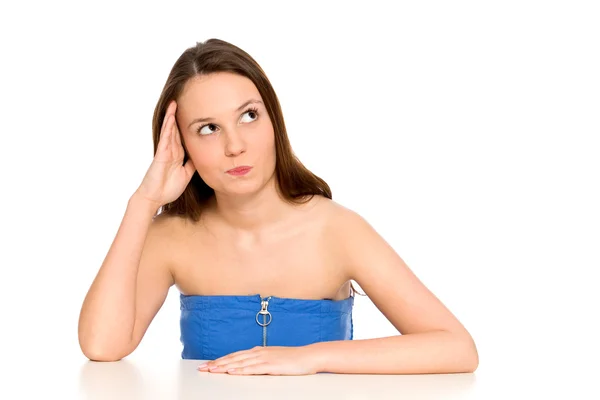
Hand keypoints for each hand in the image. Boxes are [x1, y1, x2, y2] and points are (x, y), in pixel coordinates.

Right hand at [135, 100, 195, 207]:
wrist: (155, 198)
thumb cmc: (168, 188)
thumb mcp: (186, 175)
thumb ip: (192, 164)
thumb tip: (201, 156)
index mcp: (177, 155)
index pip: (182, 136)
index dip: (186, 125)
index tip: (192, 114)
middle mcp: (171, 150)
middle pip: (175, 129)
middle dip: (178, 116)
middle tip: (181, 100)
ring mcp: (165, 151)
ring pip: (169, 131)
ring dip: (171, 117)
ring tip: (174, 103)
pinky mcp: (160, 154)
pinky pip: (165, 138)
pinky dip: (167, 127)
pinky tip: (169, 117)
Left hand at [197, 345, 320, 375]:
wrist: (308, 356)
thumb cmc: (292, 359)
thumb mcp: (273, 358)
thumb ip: (260, 361)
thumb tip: (248, 365)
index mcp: (258, 351)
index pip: (234, 355)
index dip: (220, 360)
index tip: (208, 364)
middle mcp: (258, 353)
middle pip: (233, 358)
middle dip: (216, 363)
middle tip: (202, 368)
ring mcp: (264, 358)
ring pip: (239, 362)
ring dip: (224, 366)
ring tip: (211, 370)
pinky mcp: (270, 366)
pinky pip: (252, 368)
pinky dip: (240, 369)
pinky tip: (232, 371)